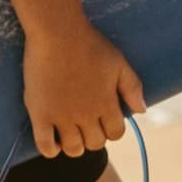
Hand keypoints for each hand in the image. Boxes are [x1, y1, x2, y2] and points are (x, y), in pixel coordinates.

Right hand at [23, 16, 143, 161]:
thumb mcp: (119, 63)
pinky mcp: (40, 113)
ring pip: (73, 149)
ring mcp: (62, 116)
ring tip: (69, 132)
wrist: (57, 31)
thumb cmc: (90, 44)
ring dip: (74, 145)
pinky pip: (45, 145)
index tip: (104, 121)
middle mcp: (86, 115)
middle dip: (94, 137)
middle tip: (85, 125)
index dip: (112, 130)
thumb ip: (132, 88)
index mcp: (107, 104)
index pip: (116, 133)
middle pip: (95, 144)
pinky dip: (51, 149)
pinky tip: (53, 141)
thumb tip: (142, 111)